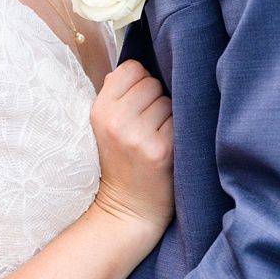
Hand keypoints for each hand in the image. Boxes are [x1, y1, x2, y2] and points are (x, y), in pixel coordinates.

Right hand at [90, 59, 174, 229]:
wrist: (126, 211)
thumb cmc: (119, 165)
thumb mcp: (103, 128)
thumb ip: (115, 95)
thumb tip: (134, 67)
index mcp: (99, 111)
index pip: (131, 68)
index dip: (139, 83)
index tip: (136, 104)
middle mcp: (117, 121)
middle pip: (153, 82)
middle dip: (154, 100)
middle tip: (146, 126)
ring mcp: (140, 136)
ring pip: (169, 100)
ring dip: (168, 116)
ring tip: (155, 138)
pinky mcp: (162, 150)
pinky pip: (180, 120)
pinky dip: (178, 131)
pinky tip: (167, 148)